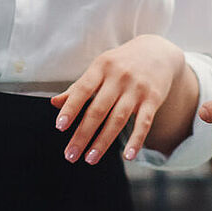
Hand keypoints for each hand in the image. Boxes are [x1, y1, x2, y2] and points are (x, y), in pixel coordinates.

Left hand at [51, 35, 190, 164]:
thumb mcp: (99, 68)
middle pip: (98, 110)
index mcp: (101, 67)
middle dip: (83, 134)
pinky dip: (136, 140)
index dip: (70, 108)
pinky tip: (128, 156)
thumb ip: (78, 87)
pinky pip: (144, 122)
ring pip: (118, 119)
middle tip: (70, 155)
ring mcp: (137, 88)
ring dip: (103, 142)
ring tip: (90, 159)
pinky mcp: (153, 99)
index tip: (59, 127)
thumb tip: (54, 104)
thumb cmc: (121, 63)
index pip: (82, 89)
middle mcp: (118, 77)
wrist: (157, 51)